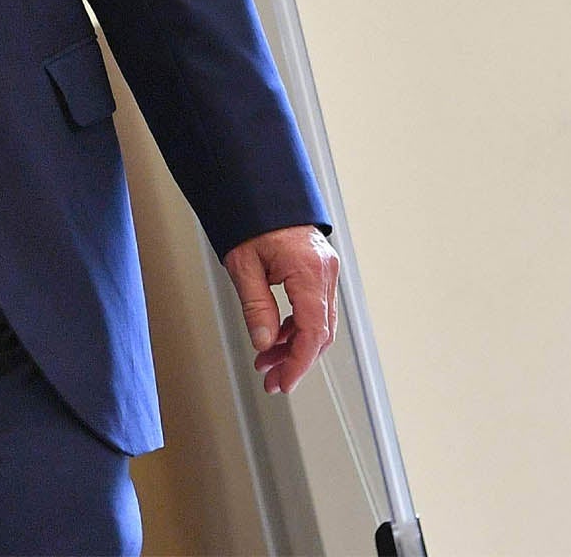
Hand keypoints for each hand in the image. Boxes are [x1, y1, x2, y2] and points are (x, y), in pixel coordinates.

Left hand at [222, 225, 340, 393]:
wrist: (260, 188)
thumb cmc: (251, 218)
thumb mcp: (243, 265)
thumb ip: (256, 307)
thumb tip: (263, 343)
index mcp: (309, 270)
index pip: (313, 332)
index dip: (298, 363)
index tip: (282, 382)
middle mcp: (325, 271)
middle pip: (320, 332)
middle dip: (295, 361)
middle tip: (271, 379)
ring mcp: (326, 270)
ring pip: (319, 322)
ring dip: (294, 345)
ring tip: (266, 360)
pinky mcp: (320, 269)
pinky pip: (315, 307)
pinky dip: (297, 326)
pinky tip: (275, 336)